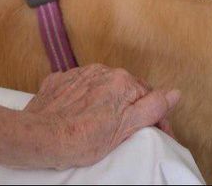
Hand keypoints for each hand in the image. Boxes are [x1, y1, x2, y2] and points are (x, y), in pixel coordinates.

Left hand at [22, 64, 179, 168]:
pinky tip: (78, 115)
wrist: (37, 138)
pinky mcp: (59, 82)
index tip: (157, 133)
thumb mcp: (125, 128)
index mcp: (122, 81)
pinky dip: (82, 100)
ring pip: (102, 88)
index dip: (155, 116)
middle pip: (125, 91)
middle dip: (128, 108)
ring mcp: (78, 75)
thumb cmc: (80, 137)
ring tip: (97, 125)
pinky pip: (79, 88)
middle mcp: (102, 71)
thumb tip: (174, 93)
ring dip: (105, 102)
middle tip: (124, 132)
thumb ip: (153, 107)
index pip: (149, 96)